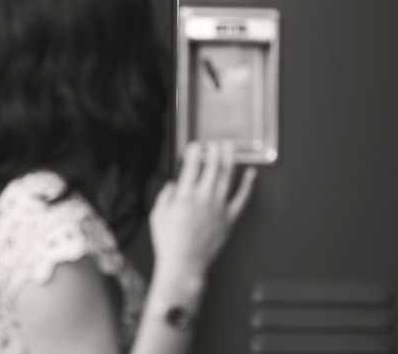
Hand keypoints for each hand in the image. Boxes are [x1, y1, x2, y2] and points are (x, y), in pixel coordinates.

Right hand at [149, 141, 256, 283]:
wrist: (184, 265)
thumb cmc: (170, 244)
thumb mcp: (157, 216)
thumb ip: (164, 197)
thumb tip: (172, 185)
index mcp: (184, 196)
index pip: (191, 165)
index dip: (193, 151)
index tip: (194, 146)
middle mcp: (203, 198)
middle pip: (213, 166)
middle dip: (214, 150)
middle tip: (214, 143)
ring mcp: (219, 208)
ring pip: (228, 176)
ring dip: (229, 159)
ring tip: (229, 149)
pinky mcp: (229, 219)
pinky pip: (242, 198)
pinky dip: (248, 184)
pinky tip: (251, 174)